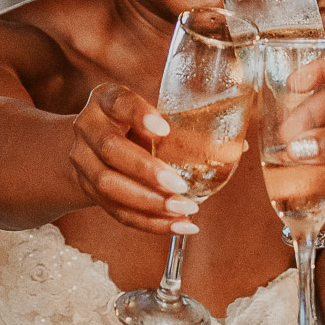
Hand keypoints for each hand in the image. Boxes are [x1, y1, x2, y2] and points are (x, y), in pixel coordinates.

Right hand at [68, 83, 200, 235]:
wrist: (94, 146)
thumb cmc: (132, 124)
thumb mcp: (149, 112)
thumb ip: (185, 123)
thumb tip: (241, 145)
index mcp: (106, 99)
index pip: (119, 102)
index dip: (139, 115)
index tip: (164, 128)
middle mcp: (88, 128)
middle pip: (110, 150)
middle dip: (146, 170)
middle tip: (180, 184)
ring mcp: (83, 162)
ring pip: (109, 185)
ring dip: (148, 202)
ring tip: (183, 207)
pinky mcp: (89, 191)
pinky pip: (116, 211)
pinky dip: (148, 222)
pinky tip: (176, 224)